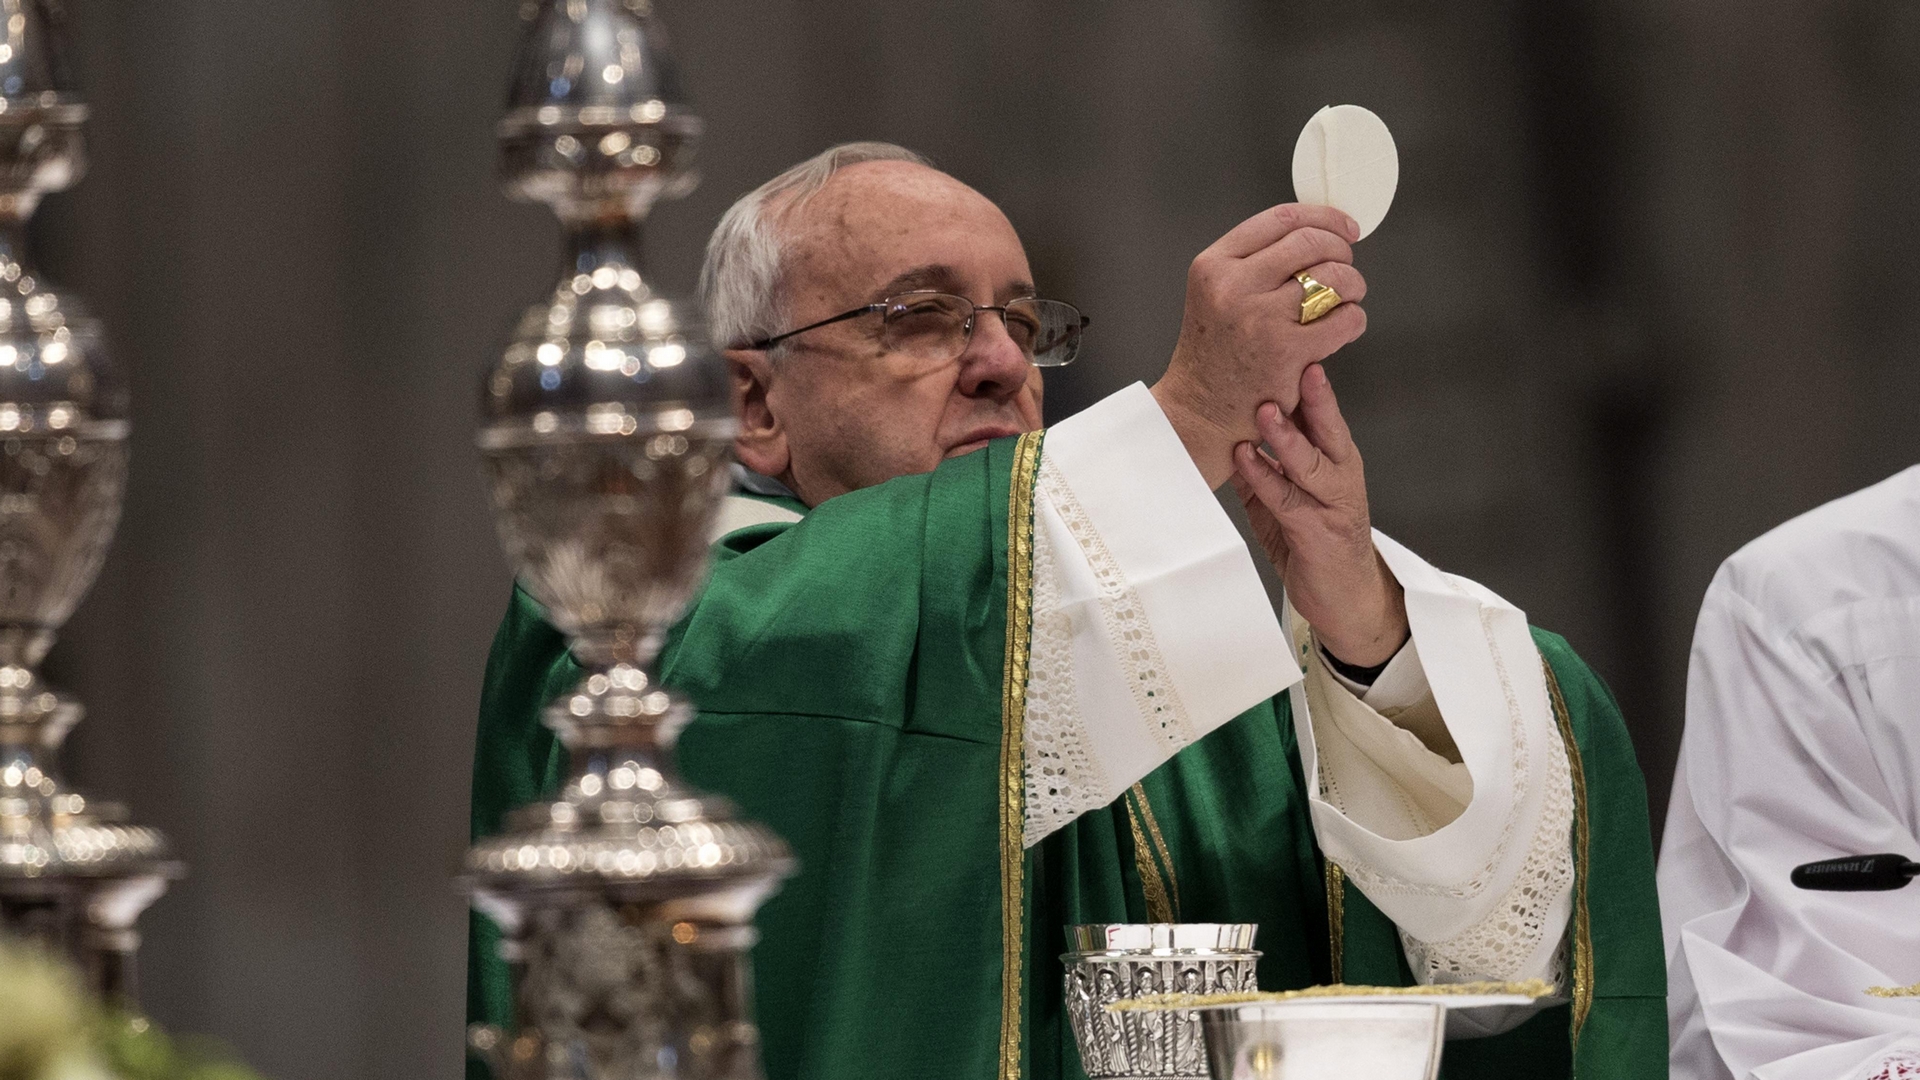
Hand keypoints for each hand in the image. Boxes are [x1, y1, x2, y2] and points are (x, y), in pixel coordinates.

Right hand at [1151, 202, 1368, 488]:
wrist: (1200, 409)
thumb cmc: (1216, 351)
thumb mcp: (1216, 292)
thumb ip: (1254, 261)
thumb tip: (1317, 232)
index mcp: (1214, 264)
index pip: (1281, 218)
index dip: (1323, 218)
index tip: (1345, 228)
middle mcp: (1233, 286)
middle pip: (1311, 242)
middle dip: (1341, 250)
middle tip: (1345, 267)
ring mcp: (1260, 318)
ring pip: (1334, 277)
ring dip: (1352, 285)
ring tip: (1347, 298)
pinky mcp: (1286, 351)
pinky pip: (1344, 319)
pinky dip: (1354, 320)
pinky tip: (1344, 327)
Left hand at [1231, 363, 1406, 667]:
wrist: (1343, 599)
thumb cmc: (1312, 542)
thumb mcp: (1284, 497)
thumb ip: (1264, 465)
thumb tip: (1230, 432)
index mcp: (1334, 460)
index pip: (1323, 414)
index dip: (1310, 384)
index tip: (1293, 348)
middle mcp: (1340, 476)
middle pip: (1328, 428)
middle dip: (1313, 397)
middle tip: (1296, 366)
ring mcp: (1333, 505)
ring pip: (1309, 462)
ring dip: (1286, 436)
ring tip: (1264, 410)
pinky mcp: (1318, 533)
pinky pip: (1288, 500)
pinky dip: (1264, 478)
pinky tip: (1245, 458)